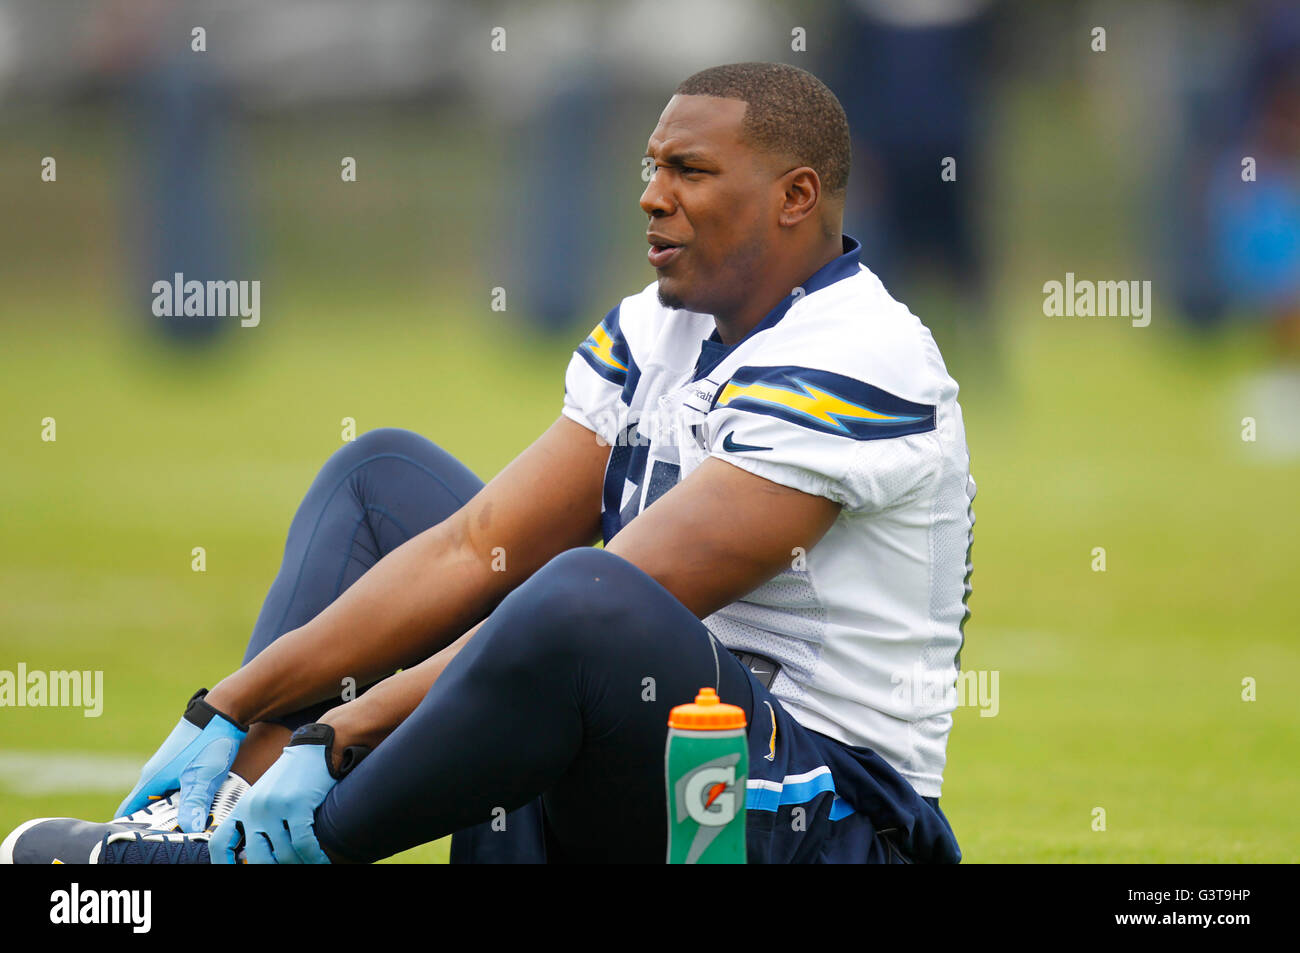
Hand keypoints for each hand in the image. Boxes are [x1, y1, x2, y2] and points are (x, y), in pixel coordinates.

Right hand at [117, 688, 248, 831]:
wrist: (223, 711)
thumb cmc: (208, 743)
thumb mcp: (202, 778)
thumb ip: (194, 805)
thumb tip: (189, 831)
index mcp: (151, 780)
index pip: (128, 811)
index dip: (129, 829)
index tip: (137, 841)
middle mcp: (155, 774)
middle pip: (147, 808)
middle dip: (156, 824)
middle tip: (168, 839)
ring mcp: (168, 767)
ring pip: (164, 797)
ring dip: (172, 812)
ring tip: (184, 828)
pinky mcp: (182, 763)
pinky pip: (176, 787)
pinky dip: (183, 799)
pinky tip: (197, 807)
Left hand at [209, 723, 368, 863]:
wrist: (315, 748)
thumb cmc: (294, 776)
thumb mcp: (267, 796)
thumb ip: (257, 821)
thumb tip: (254, 853)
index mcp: (243, 808)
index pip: (220, 844)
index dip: (224, 865)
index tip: (238, 872)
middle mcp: (254, 809)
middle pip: (256, 858)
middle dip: (274, 868)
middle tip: (290, 867)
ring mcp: (274, 807)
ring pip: (284, 855)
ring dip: (300, 863)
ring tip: (311, 864)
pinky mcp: (297, 804)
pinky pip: (303, 844)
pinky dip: (314, 857)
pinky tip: (322, 860)